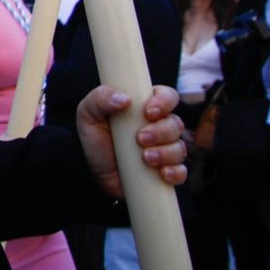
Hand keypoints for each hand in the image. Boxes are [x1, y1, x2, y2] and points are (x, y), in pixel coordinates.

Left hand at [77, 85, 186, 199]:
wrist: (94, 173)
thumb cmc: (95, 138)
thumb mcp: (88, 114)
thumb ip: (100, 99)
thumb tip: (125, 99)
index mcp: (145, 107)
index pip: (167, 96)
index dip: (164, 101)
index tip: (149, 112)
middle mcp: (159, 126)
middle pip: (175, 123)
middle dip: (161, 131)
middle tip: (140, 139)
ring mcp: (165, 149)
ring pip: (179, 147)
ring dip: (165, 152)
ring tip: (145, 158)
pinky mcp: (166, 170)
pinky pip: (181, 171)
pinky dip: (175, 172)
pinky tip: (162, 173)